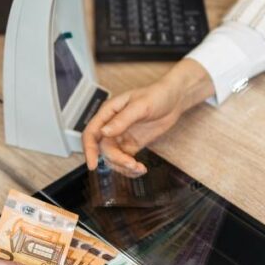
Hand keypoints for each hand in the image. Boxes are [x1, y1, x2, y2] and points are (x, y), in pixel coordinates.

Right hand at [83, 59, 212, 176]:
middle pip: (103, 149)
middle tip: (131, 164)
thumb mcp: (140, 106)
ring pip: (113, 158)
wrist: (174, 99)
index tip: (93, 165)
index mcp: (108, 113)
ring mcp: (121, 136)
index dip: (89, 149)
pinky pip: (125, 160)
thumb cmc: (157, 95)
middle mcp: (111, 126)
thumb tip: (104, 132)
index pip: (91, 133)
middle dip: (116, 159)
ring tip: (139, 168)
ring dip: (123, 167)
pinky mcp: (132, 145)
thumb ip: (122, 120)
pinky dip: (130, 168)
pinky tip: (141, 169)